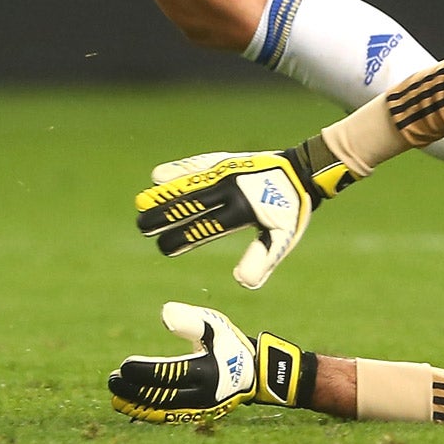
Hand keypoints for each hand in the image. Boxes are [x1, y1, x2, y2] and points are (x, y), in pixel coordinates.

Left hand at [108, 302, 310, 423]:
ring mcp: (199, 410)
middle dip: (133, 389)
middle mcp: (202, 395)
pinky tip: (130, 405)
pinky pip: (167, 416)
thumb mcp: (214, 324)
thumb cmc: (228, 343)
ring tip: (115, 396)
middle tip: (112, 380)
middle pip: (161, 396)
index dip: (144, 372)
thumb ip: (190, 320)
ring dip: (136, 404)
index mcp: (207, 371)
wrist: (252, 374)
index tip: (124, 366)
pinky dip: (147, 412)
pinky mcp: (195, 416)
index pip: (169, 375)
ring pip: (162, 411)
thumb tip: (164, 315)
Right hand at [133, 137, 355, 288]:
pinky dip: (178, 170)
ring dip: (164, 193)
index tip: (161, 247)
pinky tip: (159, 174)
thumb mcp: (282, 238)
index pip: (203, 227)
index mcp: (241, 210)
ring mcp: (224, 172)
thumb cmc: (291, 211)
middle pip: (189, 204)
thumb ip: (262, 259)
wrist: (302, 170)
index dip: (181, 237)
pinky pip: (196, 165)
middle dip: (163, 216)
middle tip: (141, 226)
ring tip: (141, 201)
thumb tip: (242, 282)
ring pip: (188, 183)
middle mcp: (228, 189)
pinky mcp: (224, 161)